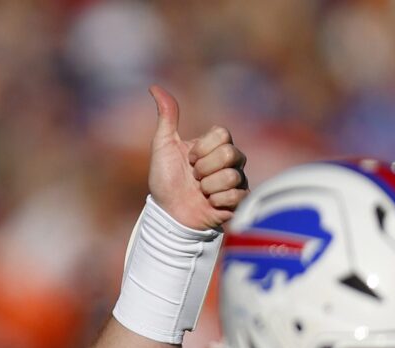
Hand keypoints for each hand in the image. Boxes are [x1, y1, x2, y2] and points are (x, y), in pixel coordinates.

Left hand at [147, 85, 246, 230]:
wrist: (168, 214)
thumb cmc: (165, 181)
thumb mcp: (163, 146)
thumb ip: (166, 117)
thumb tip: (154, 87)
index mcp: (216, 145)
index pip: (222, 134)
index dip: (202, 148)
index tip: (189, 159)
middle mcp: (231, 160)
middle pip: (230, 154)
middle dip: (204, 168)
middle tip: (194, 178)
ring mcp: (237, 180)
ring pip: (231, 176)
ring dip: (207, 187)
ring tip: (199, 192)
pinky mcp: (240, 201)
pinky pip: (235, 195)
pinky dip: (215, 201)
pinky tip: (208, 203)